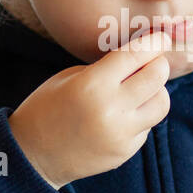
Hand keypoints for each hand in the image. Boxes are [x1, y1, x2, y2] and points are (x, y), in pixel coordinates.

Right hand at [7, 31, 172, 189]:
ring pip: (161, 104)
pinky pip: (146, 126)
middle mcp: (111, 110)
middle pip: (157, 77)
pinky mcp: (124, 152)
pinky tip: (122, 115)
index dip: (153, 42)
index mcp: (92, 84)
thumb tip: (141, 58)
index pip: (135, 55)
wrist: (32, 155)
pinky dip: (141, 116)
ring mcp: (120, 134)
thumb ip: (106, 69)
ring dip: (156, 92)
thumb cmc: (47, 108)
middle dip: (159, 64)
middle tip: (154, 61)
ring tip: (140, 90)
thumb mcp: (70, 77)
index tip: (160, 37)